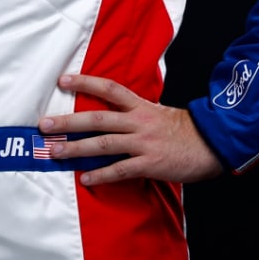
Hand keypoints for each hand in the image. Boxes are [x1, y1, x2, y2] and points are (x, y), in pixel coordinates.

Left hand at [39, 73, 224, 185]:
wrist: (213, 144)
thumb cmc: (186, 131)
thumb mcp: (161, 113)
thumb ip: (136, 114)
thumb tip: (112, 116)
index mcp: (142, 106)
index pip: (110, 89)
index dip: (85, 83)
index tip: (63, 80)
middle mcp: (140, 121)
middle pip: (98, 118)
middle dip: (69, 121)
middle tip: (44, 124)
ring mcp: (144, 142)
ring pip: (103, 143)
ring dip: (76, 148)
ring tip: (54, 151)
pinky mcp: (150, 163)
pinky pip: (120, 169)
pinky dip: (101, 175)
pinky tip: (84, 179)